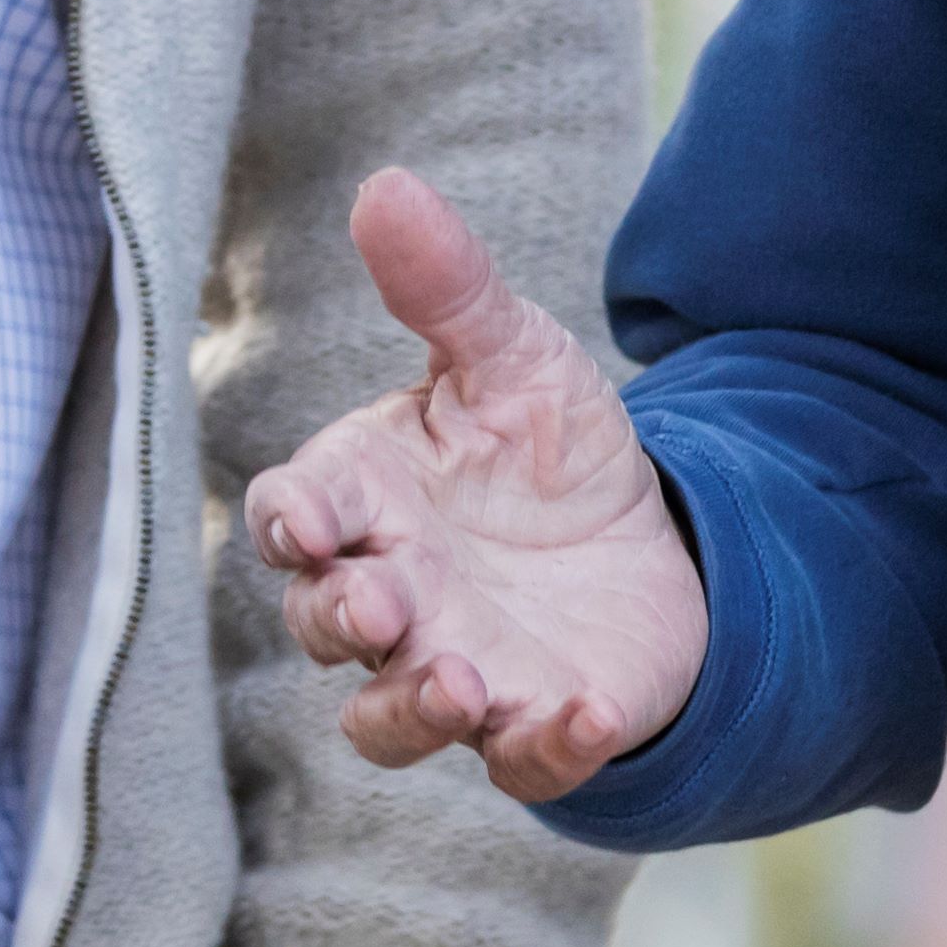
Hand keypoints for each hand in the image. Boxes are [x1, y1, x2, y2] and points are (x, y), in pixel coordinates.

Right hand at [237, 167, 703, 797]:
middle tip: (382, 601)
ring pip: (386, 721)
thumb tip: (386, 186)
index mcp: (368, 500)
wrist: (656, 539)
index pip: (292, 516)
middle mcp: (392, 595)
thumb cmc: (547, 448)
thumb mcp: (513, 355)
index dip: (290, 523)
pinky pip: (521, 760)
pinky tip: (587, 712)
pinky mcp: (531, 724)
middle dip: (341, 616)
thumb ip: (448, 286)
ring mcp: (455, 669)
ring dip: (412, 710)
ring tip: (462, 681)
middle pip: (323, 624)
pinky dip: (548, 746)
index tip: (308, 520)